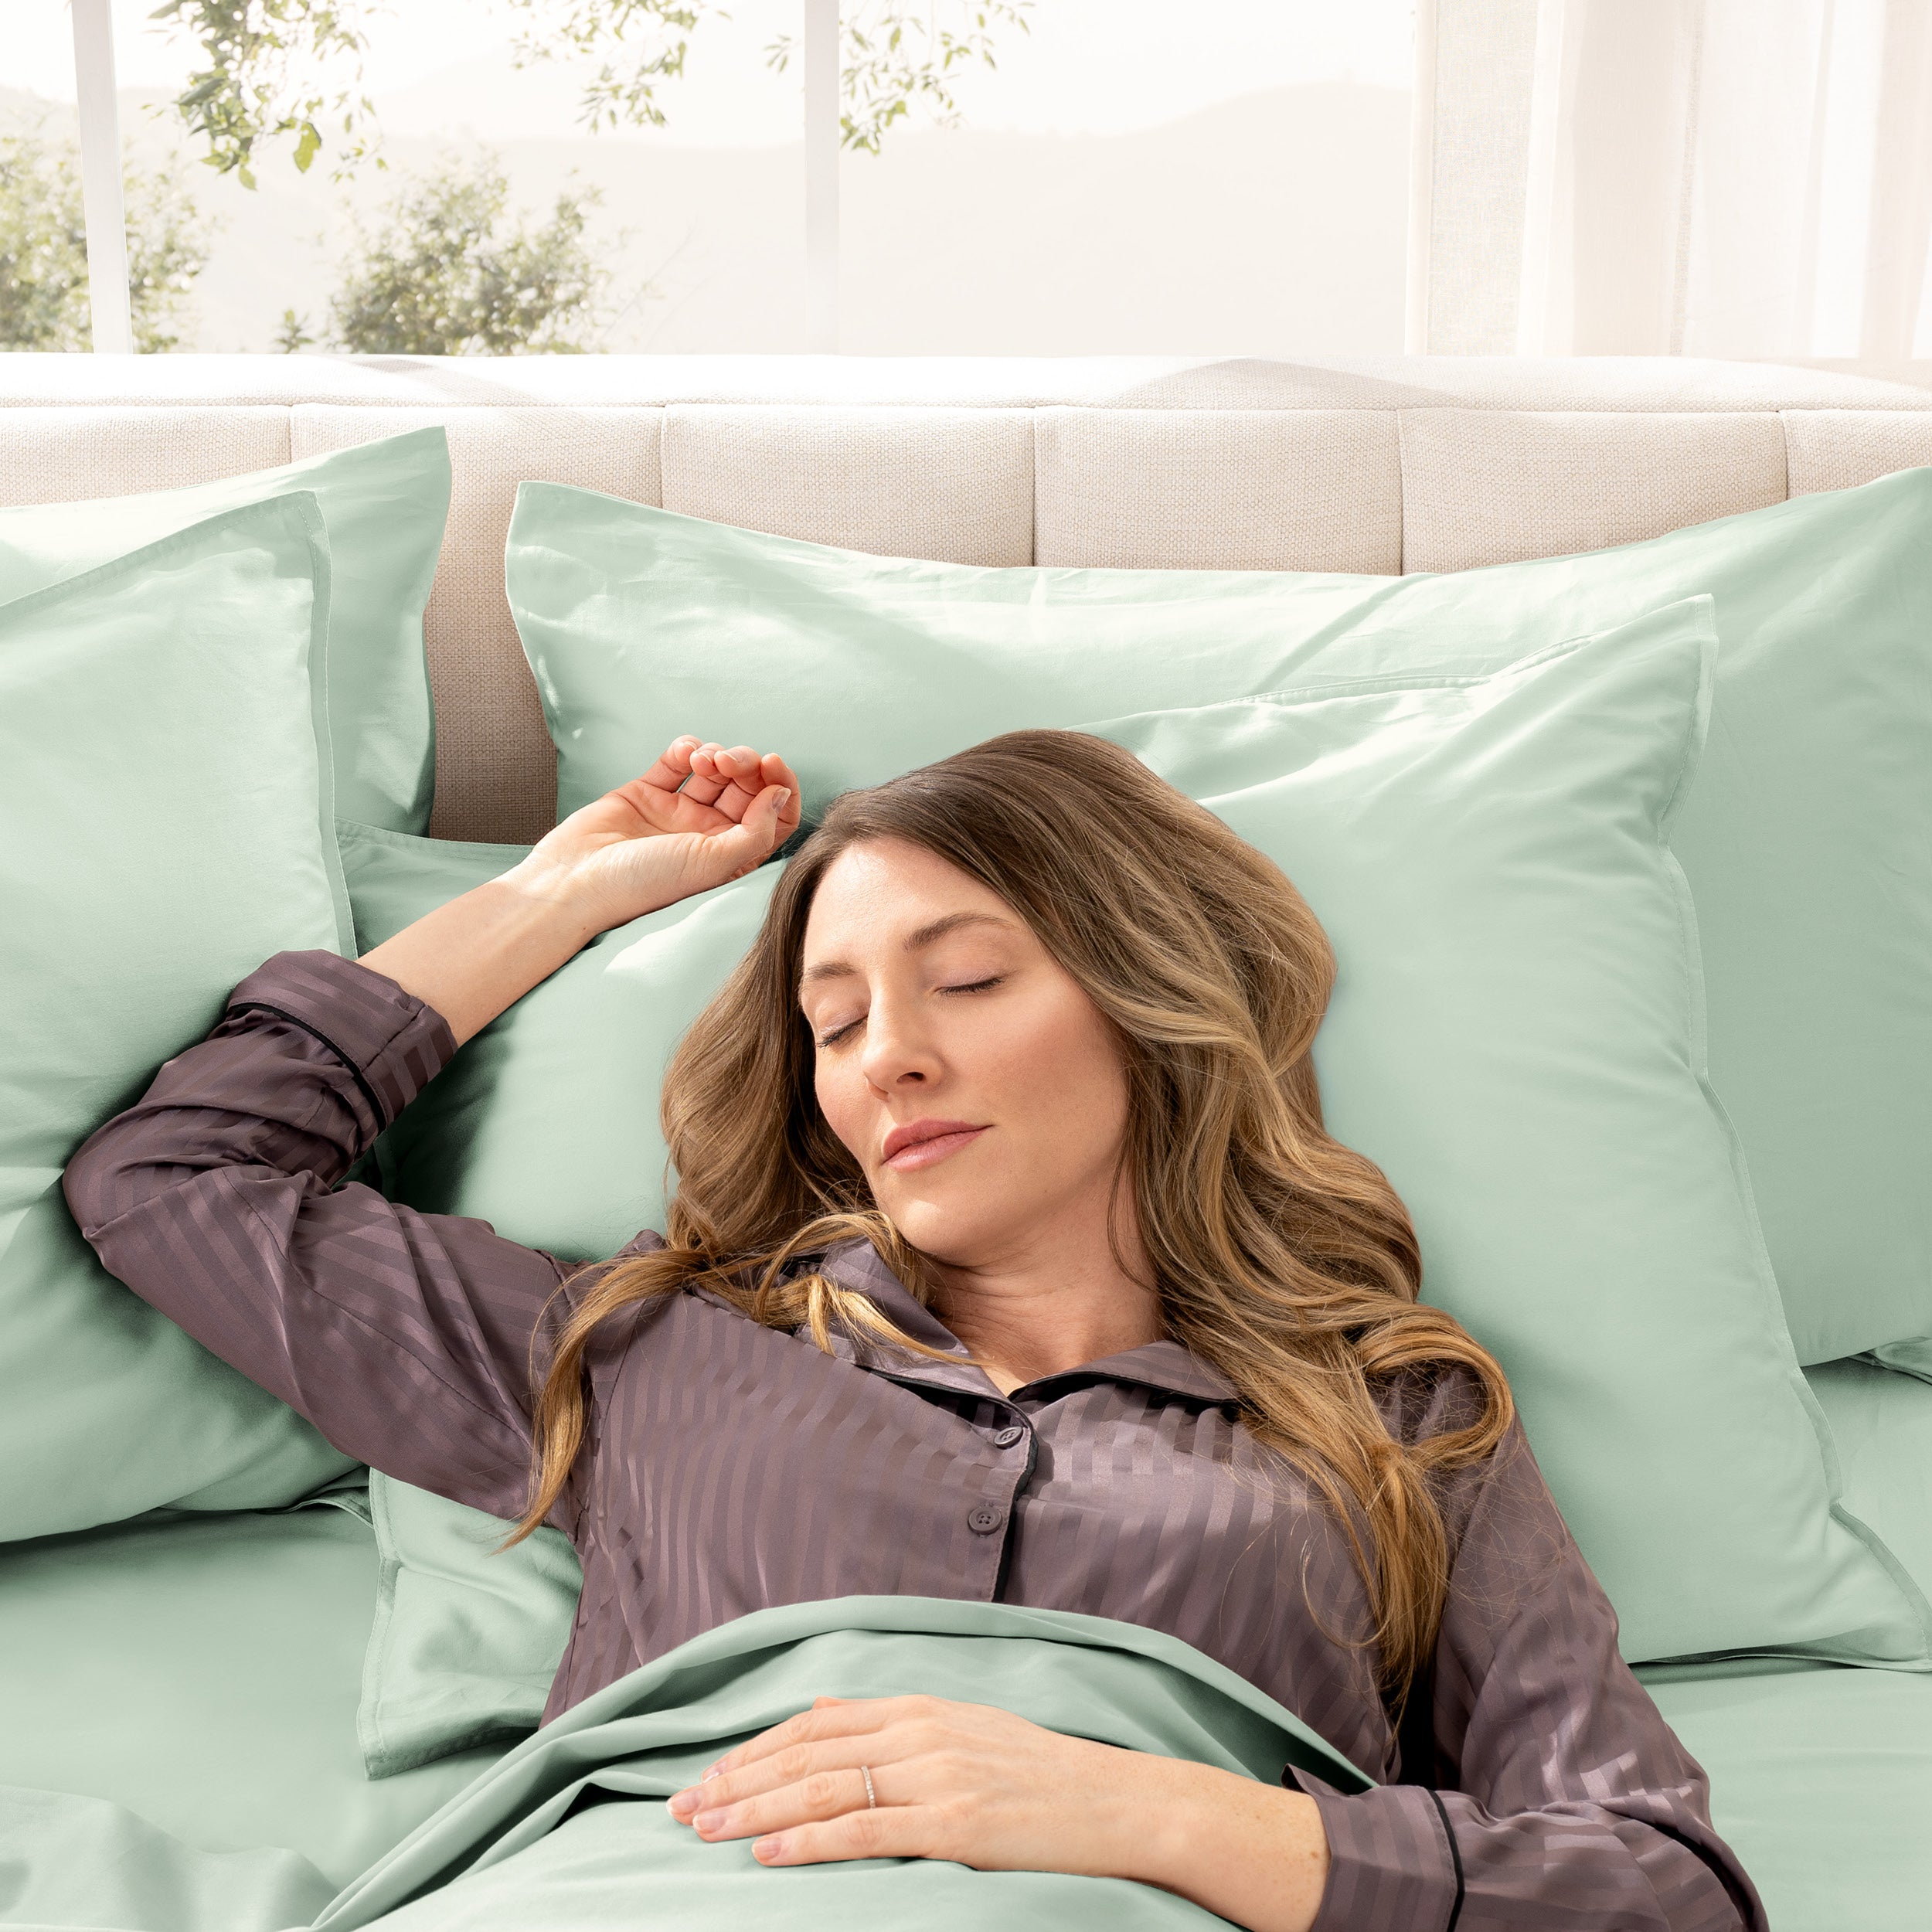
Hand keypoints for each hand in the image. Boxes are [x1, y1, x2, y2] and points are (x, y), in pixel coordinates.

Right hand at [356, 736, 800, 1047]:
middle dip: (745, 765)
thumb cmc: (645, 884)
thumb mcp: (714, 863)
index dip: (779, 788)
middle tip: (729, 762)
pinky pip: (675, 761)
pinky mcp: (646, 793)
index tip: (772, 767)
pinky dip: (685, 748)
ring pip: (714, 770)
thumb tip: (782, 795)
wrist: (575, 883)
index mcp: (731, 857)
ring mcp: (676, 813)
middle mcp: (707, 835)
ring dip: (716, 754)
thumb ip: (755, 831)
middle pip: (746, 788)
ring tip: (703, 761)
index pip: (773, 817)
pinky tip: (683, 754)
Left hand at [663, 1693, 1330, 1931]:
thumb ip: (902, 1729)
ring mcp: (938, 1775)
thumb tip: (831, 1722)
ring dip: (753, 1812)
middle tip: (679, 1806)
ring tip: (703, 1830)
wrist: (1125, 1803)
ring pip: (821, 1789)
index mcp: (923, 1707)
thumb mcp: (970, 1733)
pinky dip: (808, 1843)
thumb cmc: (1048, 1777)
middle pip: (805, 1753)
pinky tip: (768, 1857)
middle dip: (735, 1780)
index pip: (815, 1722)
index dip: (754, 1749)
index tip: (707, 1774)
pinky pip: (864, 1831)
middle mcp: (922, 1731)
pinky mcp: (956, 1823)